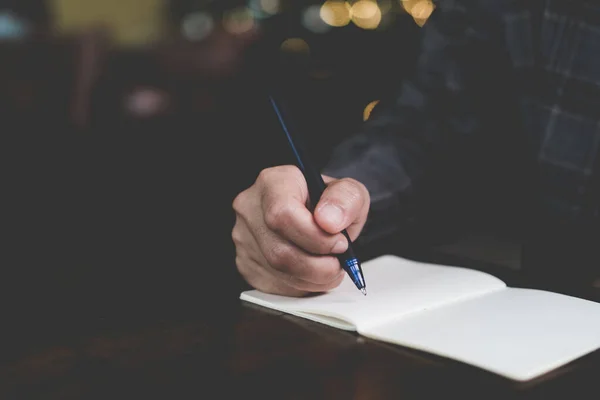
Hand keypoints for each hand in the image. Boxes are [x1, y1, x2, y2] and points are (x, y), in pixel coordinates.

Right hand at [232, 165, 369, 295]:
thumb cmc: (327, 203)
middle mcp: (251, 208)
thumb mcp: (349, 192)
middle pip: (280, 251)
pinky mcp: (246, 263)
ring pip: (277, 271)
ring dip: (313, 279)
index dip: (316, 238)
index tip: (340, 243)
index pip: (283, 214)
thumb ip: (346, 199)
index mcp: (273, 182)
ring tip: (330, 268)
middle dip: (318, 265)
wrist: (314, 215)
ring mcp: (244, 237)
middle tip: (339, 262)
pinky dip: (301, 285)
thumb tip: (330, 221)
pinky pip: (274, 284)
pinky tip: (313, 273)